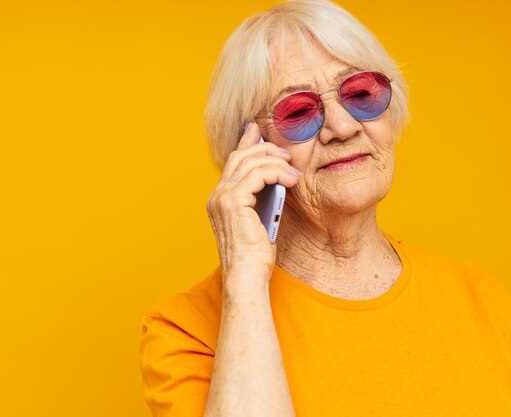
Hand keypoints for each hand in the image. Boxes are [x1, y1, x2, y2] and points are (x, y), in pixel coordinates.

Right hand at [206, 123, 299, 290]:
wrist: (247, 276)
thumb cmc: (255, 256)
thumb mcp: (258, 220)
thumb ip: (260, 198)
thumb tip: (275, 179)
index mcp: (219, 199)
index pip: (233, 162)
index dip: (246, 143)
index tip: (259, 131)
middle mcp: (216, 195)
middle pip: (241, 156)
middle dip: (266, 149)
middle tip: (287, 153)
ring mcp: (222, 198)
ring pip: (251, 163)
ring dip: (277, 162)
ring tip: (294, 170)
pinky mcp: (234, 202)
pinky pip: (258, 175)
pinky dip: (277, 173)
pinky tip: (291, 179)